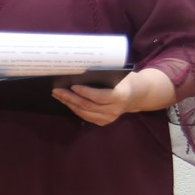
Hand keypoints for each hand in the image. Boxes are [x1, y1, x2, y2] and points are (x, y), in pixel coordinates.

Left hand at [54, 67, 173, 126]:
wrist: (137, 94)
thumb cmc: (125, 80)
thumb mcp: (119, 75)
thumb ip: (104, 76)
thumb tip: (79, 72)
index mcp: (120, 96)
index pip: (100, 97)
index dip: (85, 92)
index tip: (72, 86)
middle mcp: (115, 110)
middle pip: (88, 106)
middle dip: (70, 98)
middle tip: (56, 90)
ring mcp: (109, 118)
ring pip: (84, 112)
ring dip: (69, 103)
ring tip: (57, 95)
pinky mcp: (103, 122)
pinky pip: (85, 116)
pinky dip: (74, 108)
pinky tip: (66, 101)